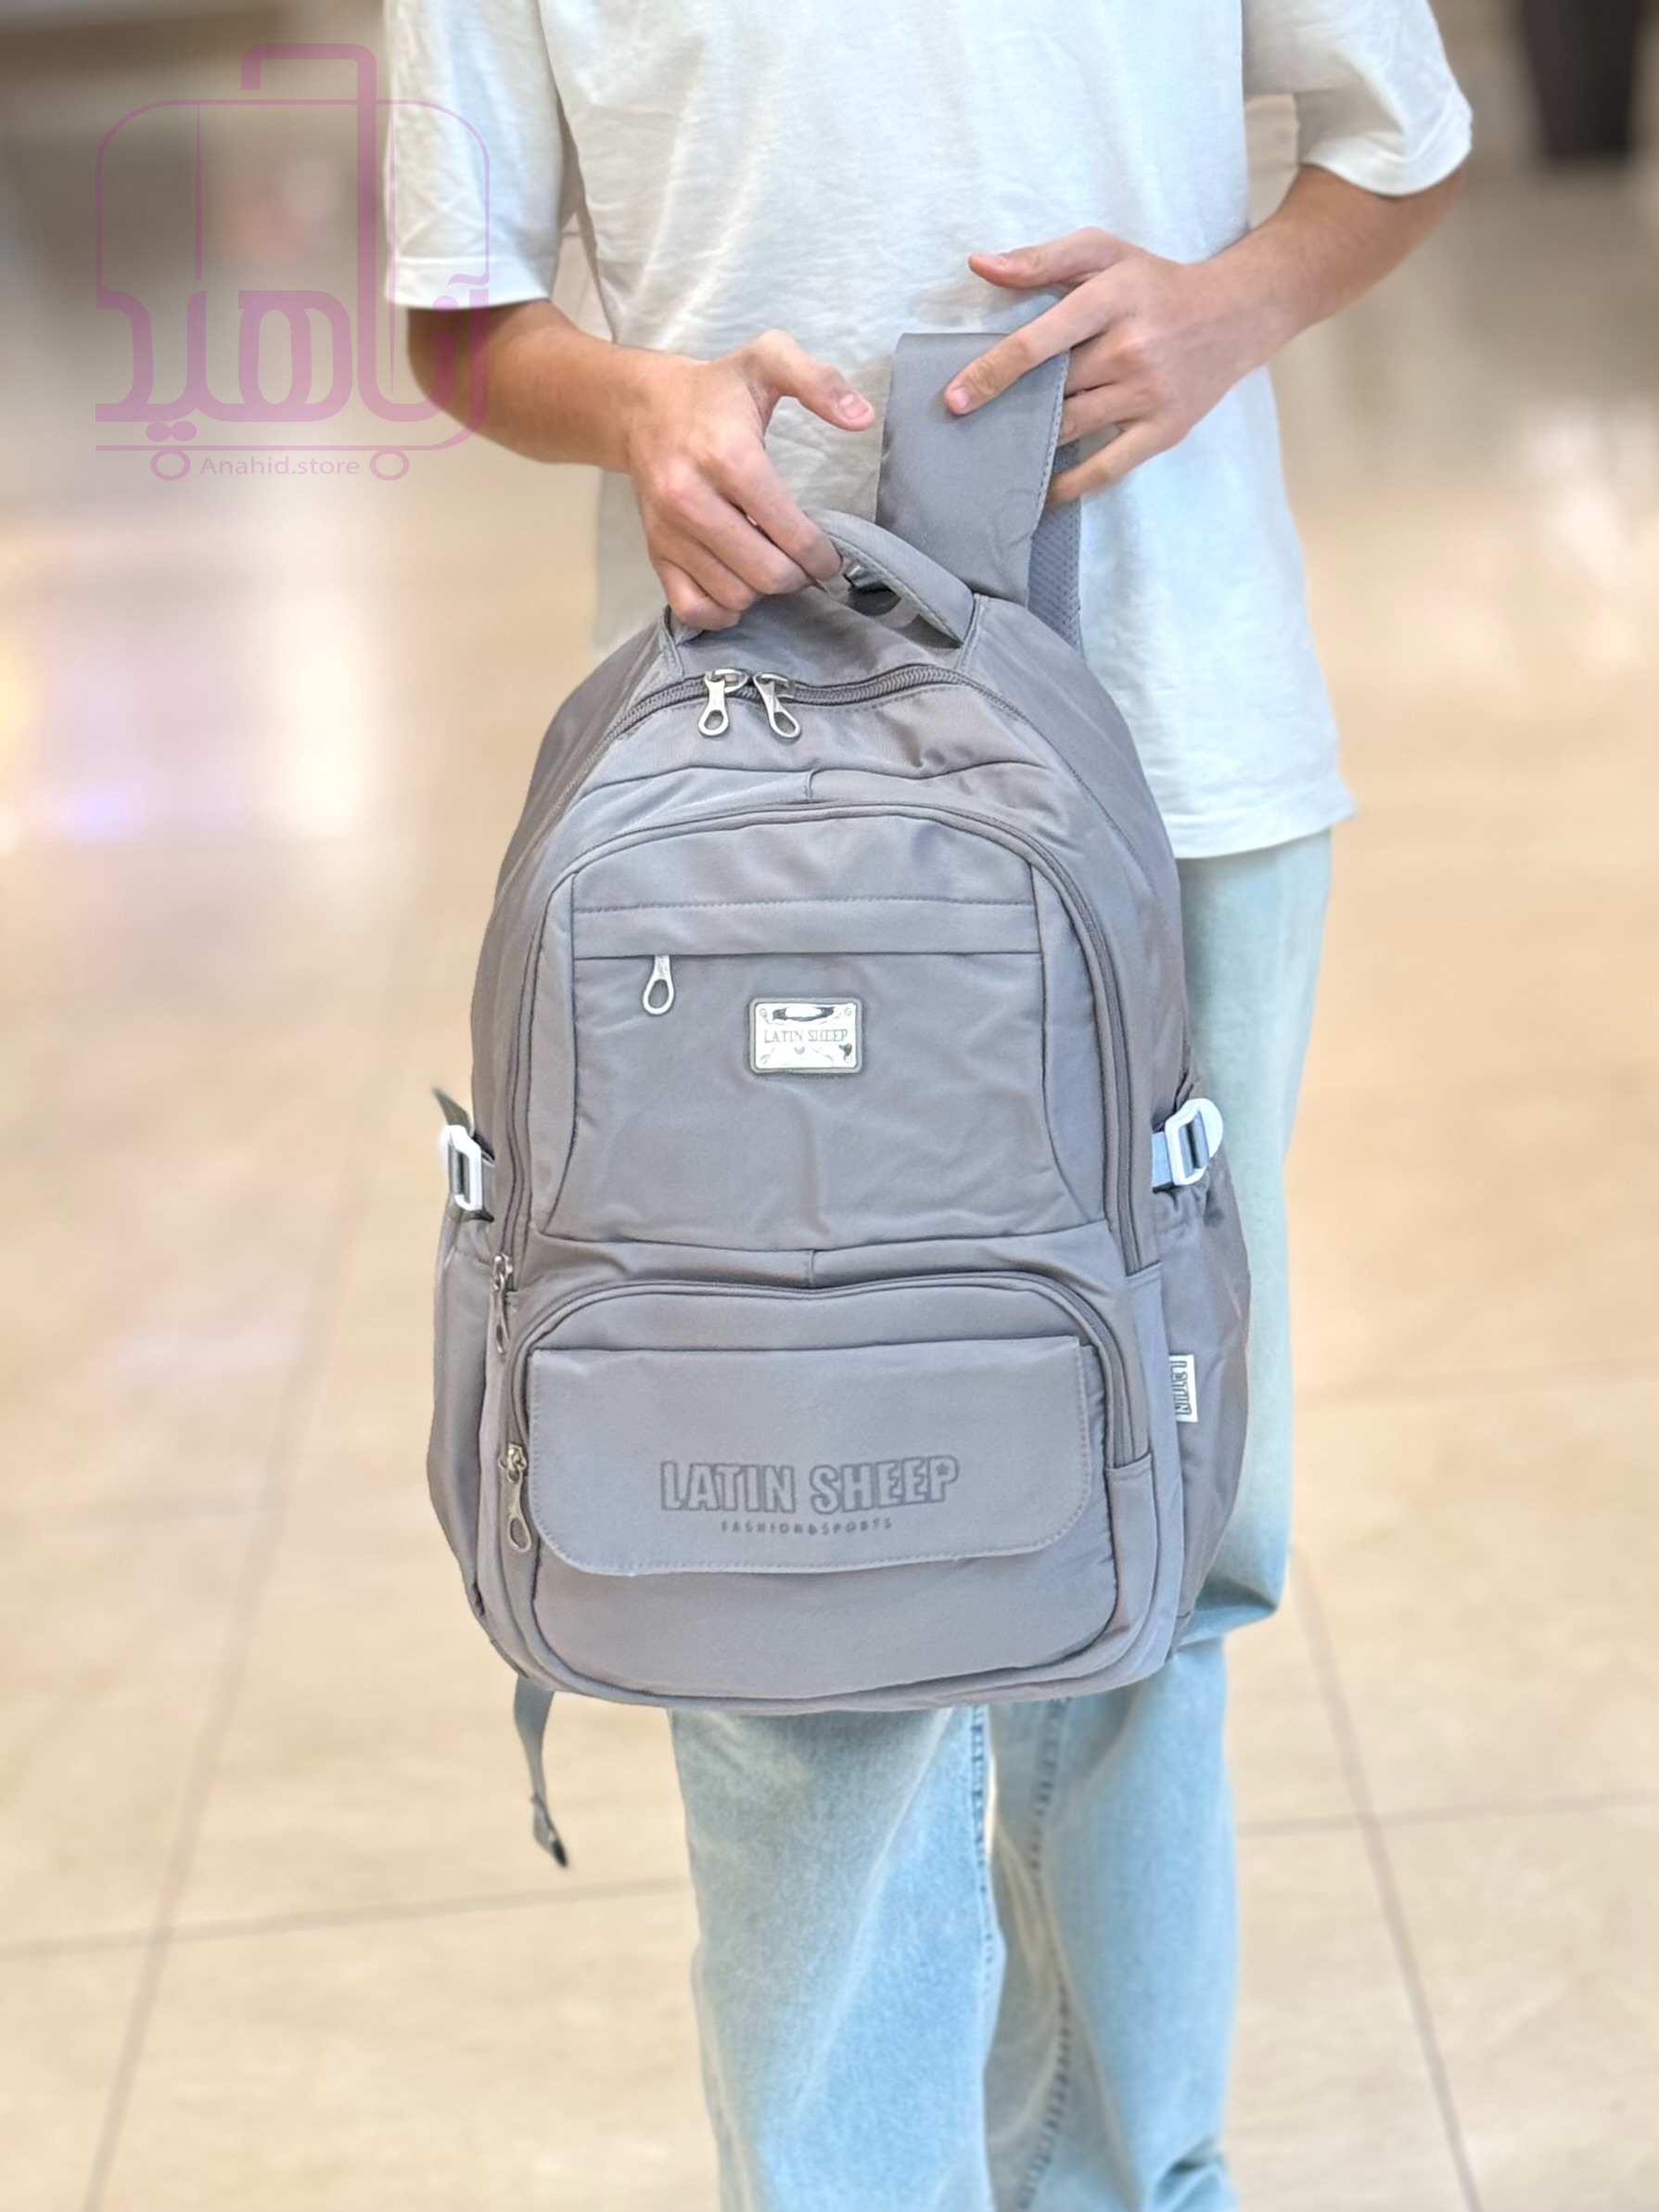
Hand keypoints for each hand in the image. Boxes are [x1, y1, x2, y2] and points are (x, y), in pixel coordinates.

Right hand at [624, 331, 873, 627]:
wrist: (643, 407)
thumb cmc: (716, 390)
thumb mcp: (768, 361)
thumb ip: (820, 381)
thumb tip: (862, 418)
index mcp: (727, 456)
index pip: (789, 531)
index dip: (822, 554)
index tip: (831, 556)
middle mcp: (691, 499)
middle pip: (765, 573)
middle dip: (797, 576)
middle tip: (804, 563)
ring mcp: (668, 530)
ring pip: (734, 595)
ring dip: (762, 591)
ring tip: (771, 564)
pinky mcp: (655, 551)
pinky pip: (691, 608)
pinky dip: (721, 611)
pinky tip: (738, 588)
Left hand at [947, 229, 1281, 500]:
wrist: (1237, 314)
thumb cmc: (1156, 283)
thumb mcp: (1104, 253)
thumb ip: (1041, 260)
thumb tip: (979, 265)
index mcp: (1110, 301)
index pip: (1039, 342)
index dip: (993, 372)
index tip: (955, 399)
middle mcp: (1129, 350)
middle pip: (1051, 392)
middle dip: (1009, 410)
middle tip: (971, 427)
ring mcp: (1148, 395)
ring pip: (1071, 430)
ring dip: (1031, 444)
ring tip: (997, 454)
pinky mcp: (1164, 430)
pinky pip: (1106, 468)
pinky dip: (1070, 485)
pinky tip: (1042, 493)